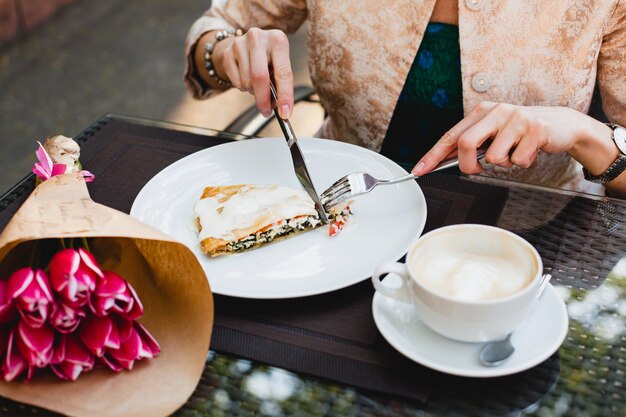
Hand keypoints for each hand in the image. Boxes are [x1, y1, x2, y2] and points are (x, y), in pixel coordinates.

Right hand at [212, 28, 293, 118]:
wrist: (246, 43)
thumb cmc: (268, 57)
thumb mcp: (279, 64)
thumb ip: (279, 82)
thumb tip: (280, 107)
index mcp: (277, 40)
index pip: (283, 72)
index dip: (285, 96)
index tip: (285, 113)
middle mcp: (258, 38)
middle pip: (260, 77)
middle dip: (264, 99)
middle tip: (266, 112)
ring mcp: (240, 43)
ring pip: (247, 81)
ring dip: (253, 92)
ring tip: (257, 86)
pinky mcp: (227, 52)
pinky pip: (236, 82)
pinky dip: (243, 87)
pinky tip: (246, 78)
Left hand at [412, 102, 600, 175]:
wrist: (561, 125)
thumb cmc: (522, 132)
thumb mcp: (494, 133)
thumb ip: (472, 144)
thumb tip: (445, 160)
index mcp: (481, 112)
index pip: (451, 135)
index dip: (433, 155)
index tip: (419, 170)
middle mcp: (496, 111)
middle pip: (466, 144)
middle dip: (468, 166)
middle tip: (478, 170)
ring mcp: (516, 118)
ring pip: (494, 157)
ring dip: (504, 164)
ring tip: (515, 153)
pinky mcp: (535, 129)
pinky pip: (518, 160)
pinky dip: (522, 163)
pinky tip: (530, 151)